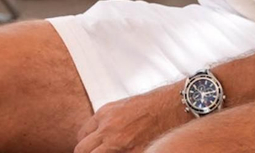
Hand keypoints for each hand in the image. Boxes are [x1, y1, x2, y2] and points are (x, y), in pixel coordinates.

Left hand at [73, 83, 187, 152]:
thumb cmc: (152, 105)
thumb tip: (98, 135)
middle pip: (82, 150)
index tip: (89, 148)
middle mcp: (108, 128)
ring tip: (108, 152)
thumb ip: (107, 120)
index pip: (81, 135)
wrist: (173, 106)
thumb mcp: (122, 106)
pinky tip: (125, 152)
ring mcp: (119, 143)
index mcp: (104, 114)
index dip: (85, 144)